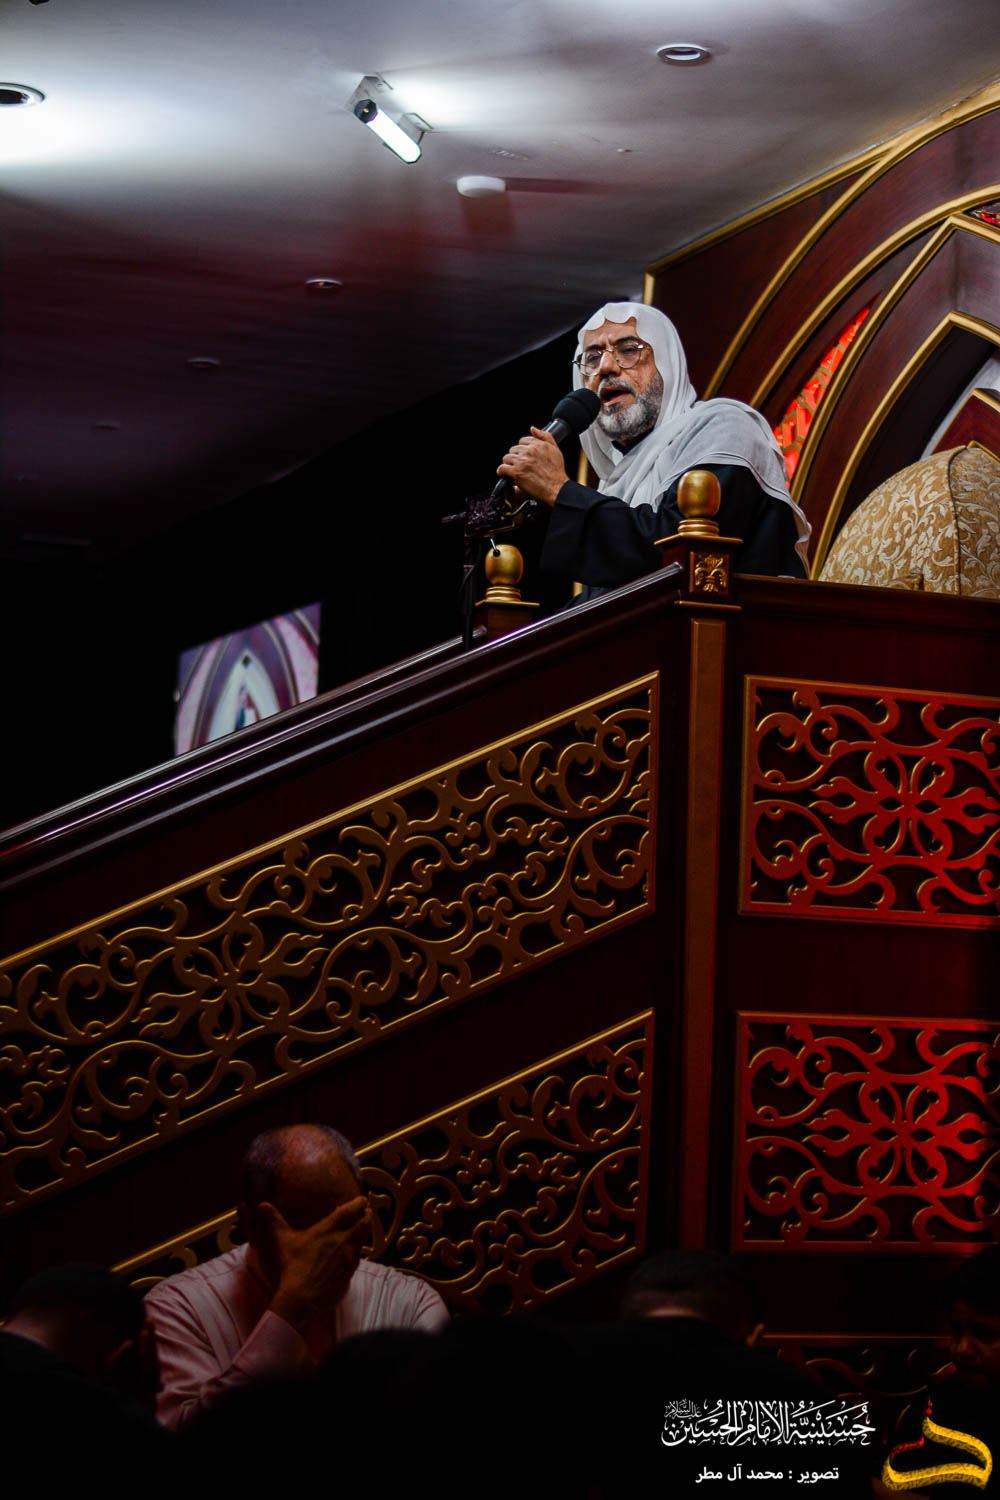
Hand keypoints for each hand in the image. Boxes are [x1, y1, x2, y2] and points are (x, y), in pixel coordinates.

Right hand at [262, 1195, 369, 1355]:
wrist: (302, 1297)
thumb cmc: (292, 1267)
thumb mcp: (283, 1240)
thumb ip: (275, 1220)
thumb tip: (262, 1205)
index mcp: (328, 1229)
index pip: (350, 1210)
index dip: (359, 1203)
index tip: (362, 1199)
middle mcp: (343, 1240)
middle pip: (364, 1222)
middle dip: (367, 1215)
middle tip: (367, 1211)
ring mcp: (349, 1256)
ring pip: (364, 1238)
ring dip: (365, 1231)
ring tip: (363, 1227)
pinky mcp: (350, 1271)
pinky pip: (359, 1256)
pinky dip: (358, 1250)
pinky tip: (353, 1251)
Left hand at [497, 427, 568, 506]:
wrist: (556, 488)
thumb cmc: (556, 472)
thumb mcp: (556, 449)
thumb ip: (545, 436)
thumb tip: (533, 429)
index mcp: (538, 444)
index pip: (523, 441)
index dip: (522, 449)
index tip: (524, 456)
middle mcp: (529, 451)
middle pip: (513, 449)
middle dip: (516, 457)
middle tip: (520, 465)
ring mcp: (522, 462)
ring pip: (507, 458)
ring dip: (508, 464)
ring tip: (513, 470)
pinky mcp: (516, 472)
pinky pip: (502, 468)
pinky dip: (501, 471)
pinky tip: (504, 474)